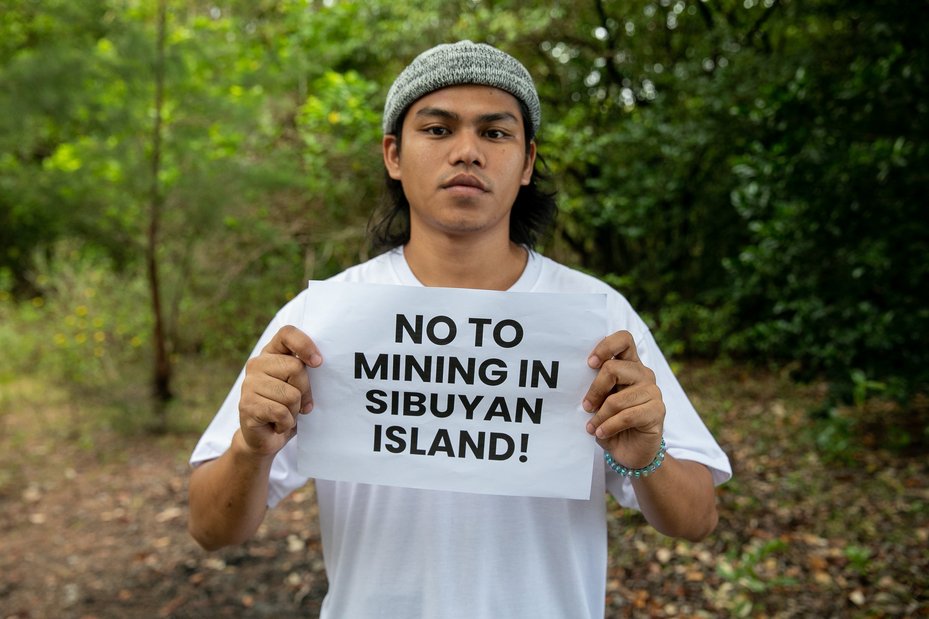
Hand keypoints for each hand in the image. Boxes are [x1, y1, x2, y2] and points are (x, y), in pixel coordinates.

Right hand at [238, 325, 321, 457]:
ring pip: (291, 394)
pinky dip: (286, 423)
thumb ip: (305, 371)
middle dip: (305, 391)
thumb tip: (319, 363)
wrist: (265, 438)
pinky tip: (277, 424)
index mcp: (271, 353)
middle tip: (299, 404)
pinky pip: (281, 412)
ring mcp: (249, 384)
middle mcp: (257, 364)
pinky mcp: (246, 405)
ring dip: (295, 411)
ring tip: (285, 414)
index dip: (305, 344)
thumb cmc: (287, 407)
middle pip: (295, 367)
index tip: (318, 363)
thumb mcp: (299, 385)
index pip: (287, 333)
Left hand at [583, 331, 664, 469]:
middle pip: (613, 368)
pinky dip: (608, 426)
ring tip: (592, 427)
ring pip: (617, 398)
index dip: (605, 347)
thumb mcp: (600, 401)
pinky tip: (601, 433)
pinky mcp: (657, 411)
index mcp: (629, 365)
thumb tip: (574, 379)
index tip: (589, 364)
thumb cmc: (611, 422)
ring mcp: (653, 391)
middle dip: (594, 390)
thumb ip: (595, 387)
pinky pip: (626, 416)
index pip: (623, 339)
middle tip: (586, 406)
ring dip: (600, 416)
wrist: (630, 451)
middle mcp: (643, 374)